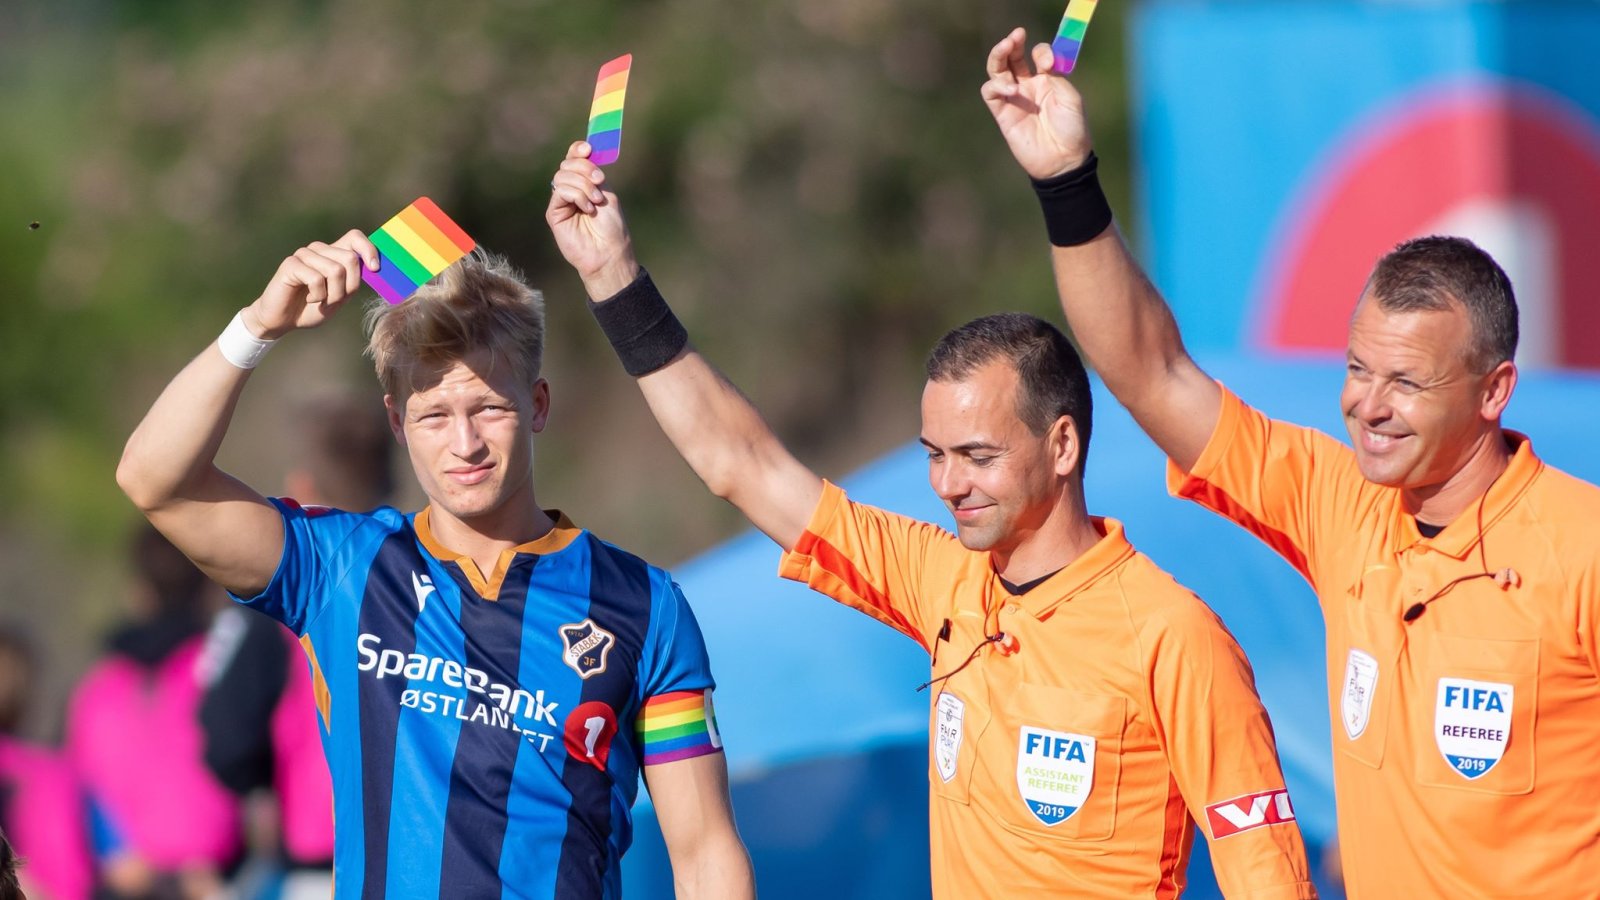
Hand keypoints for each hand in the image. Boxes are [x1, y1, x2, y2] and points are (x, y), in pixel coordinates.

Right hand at [244, 229, 377, 339]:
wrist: (283, 321)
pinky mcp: (291, 264)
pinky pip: (317, 279)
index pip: (355, 237)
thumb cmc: (312, 308)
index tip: (375, 269)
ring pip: (336, 270)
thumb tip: (374, 268)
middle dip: (348, 287)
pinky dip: (317, 295)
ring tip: (320, 300)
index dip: (368, 249)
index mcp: (333, 254)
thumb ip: (354, 282)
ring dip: (333, 295)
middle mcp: (319, 249)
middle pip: (350, 258)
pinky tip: (308, 298)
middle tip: (335, 299)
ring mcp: (304, 254)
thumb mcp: (340, 297)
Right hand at [546, 141, 639, 299]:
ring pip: (562, 176)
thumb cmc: (612, 226)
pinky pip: (560, 191)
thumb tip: (585, 152)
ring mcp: (561, 201)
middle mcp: (571, 189)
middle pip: (567, 164)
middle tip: (599, 181)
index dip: (578, 150)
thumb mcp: (607, 194)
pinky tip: (587, 208)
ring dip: (583, 185)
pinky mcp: (554, 213)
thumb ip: (594, 175)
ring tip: (595, 202)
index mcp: (585, 182)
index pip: (574, 158)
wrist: (608, 251)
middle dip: (585, 169)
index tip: (588, 149)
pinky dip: (576, 196)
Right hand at [980, 27, 1092, 179]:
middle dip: (1012, 43)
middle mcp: (1028, 86)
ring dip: (998, 55)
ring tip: (1005, 47)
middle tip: (1015, 35)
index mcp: (1047, 79)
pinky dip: (996, 85)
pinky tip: (1011, 88)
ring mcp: (1014, 99)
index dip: (1041, 52)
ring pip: (997, 70)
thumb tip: (1041, 61)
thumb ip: (1055, 76)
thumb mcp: (1070, 98)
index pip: (1037, 55)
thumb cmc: (1072, 129)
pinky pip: (990, 93)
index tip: (1048, 63)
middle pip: (1012, 57)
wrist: (1063, 160)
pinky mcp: (1002, 114)